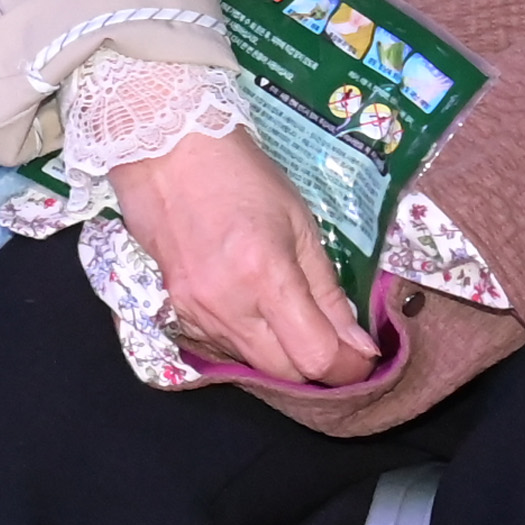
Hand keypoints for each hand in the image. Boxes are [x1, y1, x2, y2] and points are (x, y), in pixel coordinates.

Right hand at [107, 123, 376, 386]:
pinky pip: (219, 348)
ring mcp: (193, 311)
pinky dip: (244, 340)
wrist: (164, 151)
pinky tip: (247, 308)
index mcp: (266, 274)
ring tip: (283, 312)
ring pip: (250, 365)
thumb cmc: (242, 176)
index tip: (358, 351)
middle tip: (325, 333)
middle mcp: (227, 304)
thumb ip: (329, 293)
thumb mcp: (300, 224)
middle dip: (314, 363)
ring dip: (277, 352)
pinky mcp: (172, 310)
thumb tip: (360, 348)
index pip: (316, 357)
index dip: (347, 364)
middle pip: (284, 374)